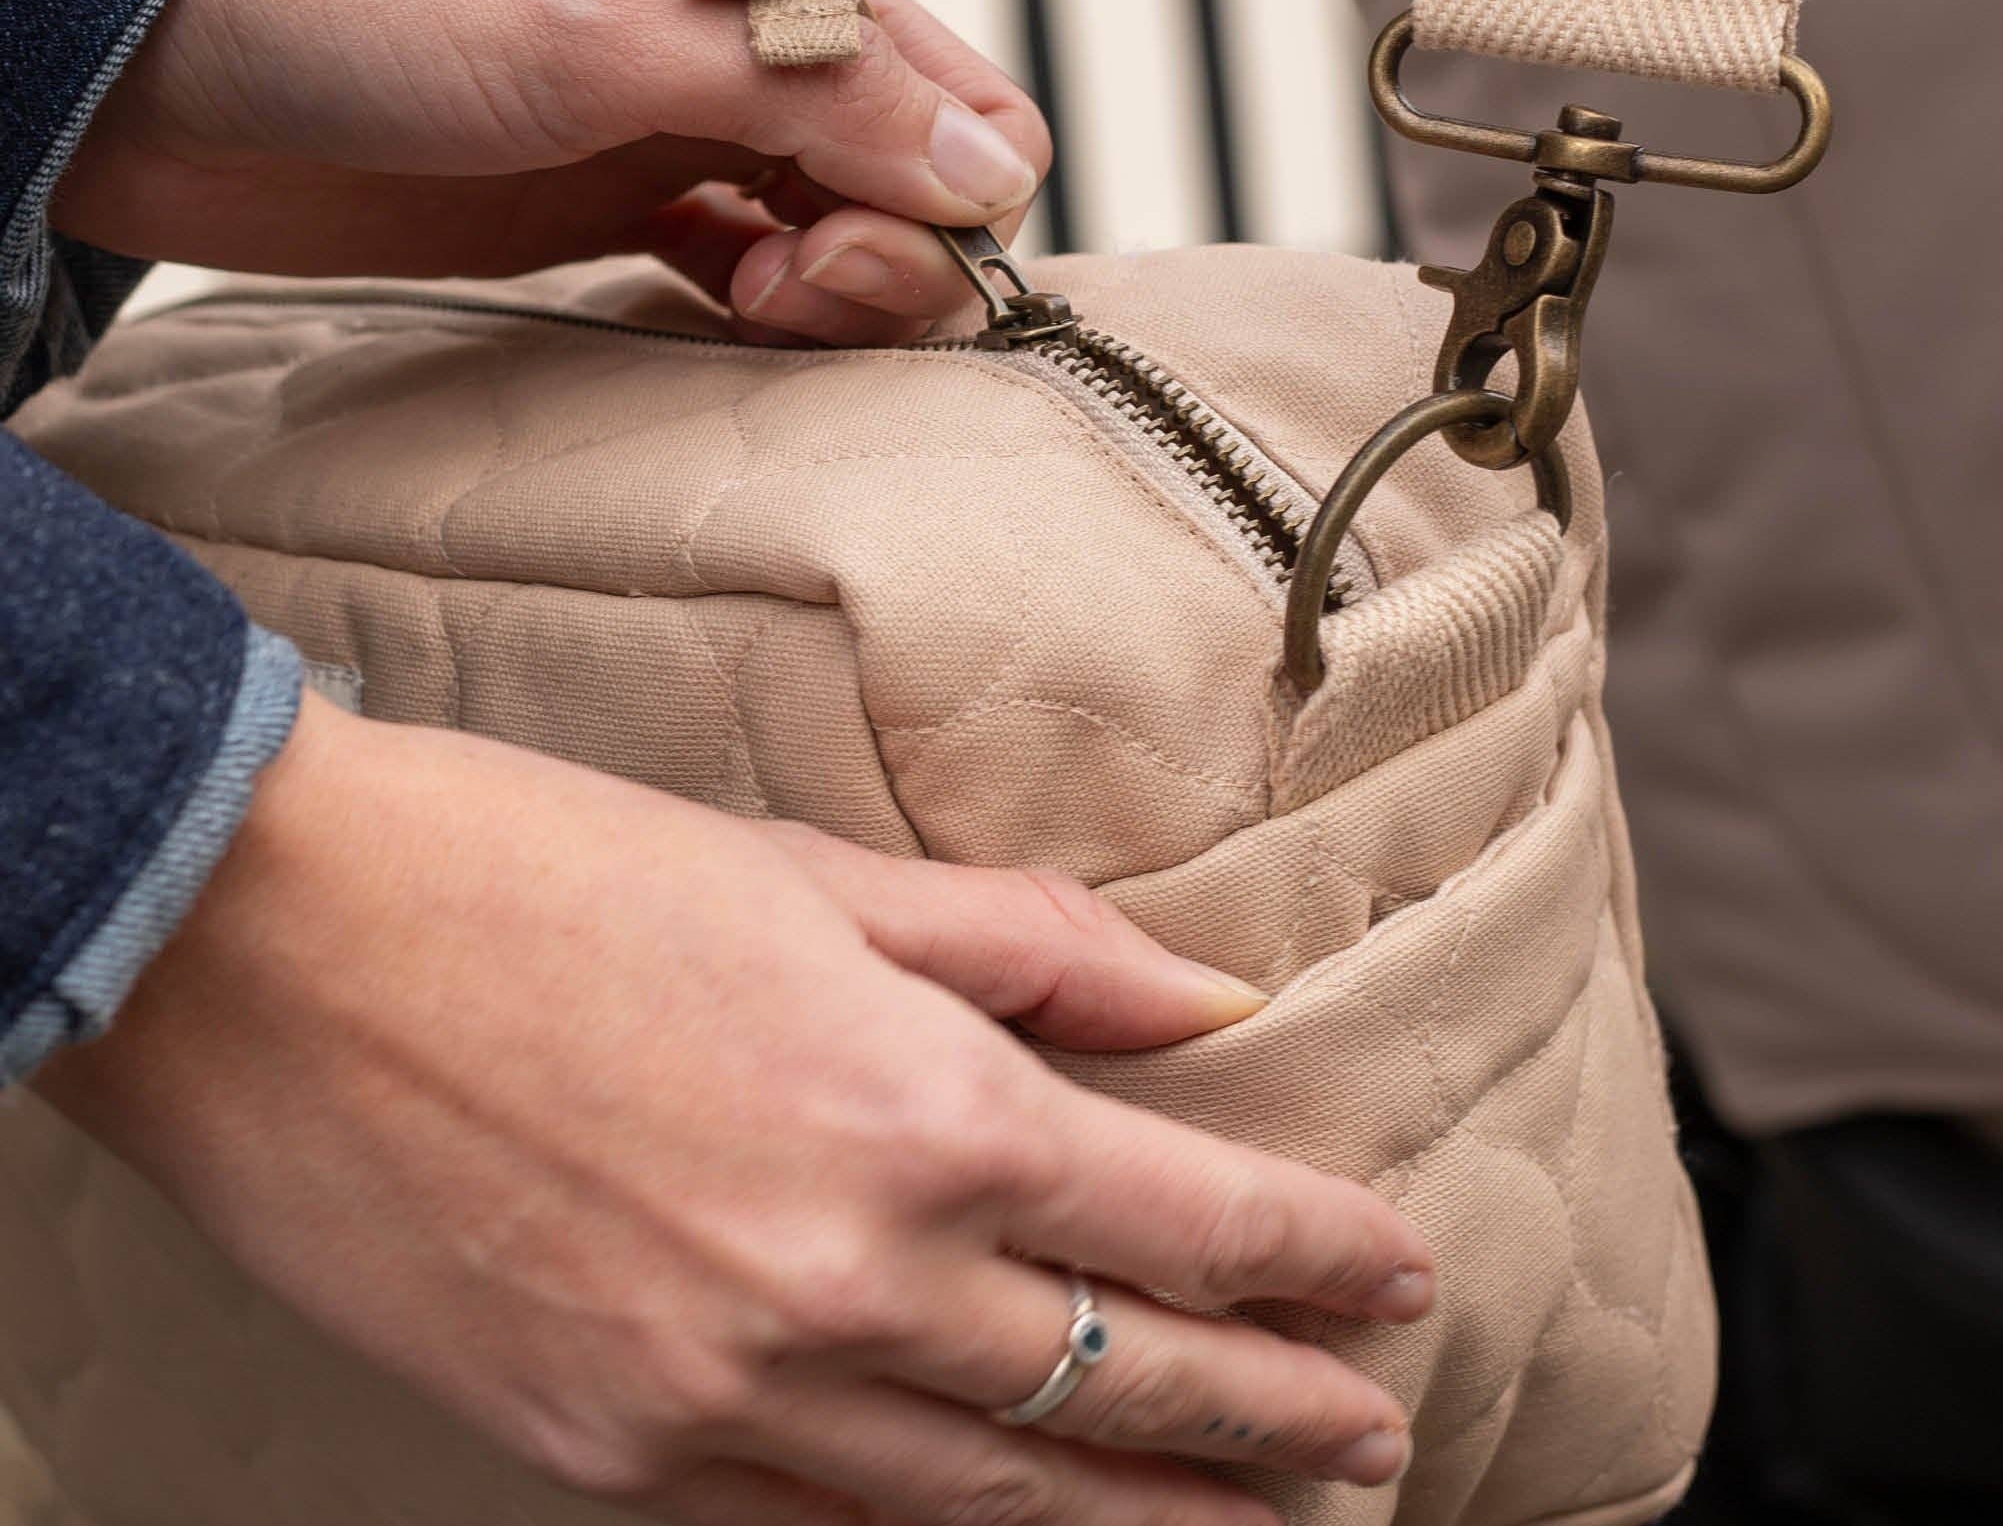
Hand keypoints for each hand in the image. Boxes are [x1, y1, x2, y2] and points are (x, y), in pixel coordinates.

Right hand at [40, 700, 1429, 1524]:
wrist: (277, 951)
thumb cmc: (554, 872)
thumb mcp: (821, 873)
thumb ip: (1035, 952)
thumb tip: (1204, 1009)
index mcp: (917, 1106)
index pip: (1185, 1219)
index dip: (1312, 1255)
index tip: (1396, 1277)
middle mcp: (848, 1278)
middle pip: (1124, 1383)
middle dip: (1273, 1420)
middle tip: (1375, 1442)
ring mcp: (728, 1394)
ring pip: (998, 1501)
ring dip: (1145, 1524)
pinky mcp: (612, 1457)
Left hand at [52, 0, 1050, 344]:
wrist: (163, 53)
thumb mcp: (597, 37)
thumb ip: (802, 98)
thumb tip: (987, 168)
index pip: (967, 108)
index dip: (942, 203)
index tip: (832, 247)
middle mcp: (752, 53)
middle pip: (920, 187)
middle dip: (889, 257)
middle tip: (775, 283)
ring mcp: (688, 135)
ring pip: (846, 234)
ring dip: (827, 292)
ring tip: (737, 294)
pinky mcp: (620, 206)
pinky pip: (751, 270)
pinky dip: (764, 309)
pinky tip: (719, 313)